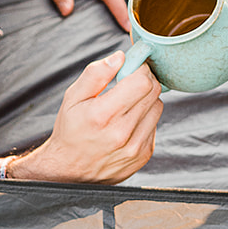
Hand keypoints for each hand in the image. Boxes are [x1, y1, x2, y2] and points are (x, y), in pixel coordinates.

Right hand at [9, 51, 162, 183]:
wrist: (69, 171)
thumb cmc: (70, 131)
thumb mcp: (73, 97)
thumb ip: (96, 74)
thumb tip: (120, 57)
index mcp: (103, 115)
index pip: (142, 82)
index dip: (139, 69)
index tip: (131, 68)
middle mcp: (122, 134)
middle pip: (153, 92)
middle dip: (144, 80)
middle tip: (129, 82)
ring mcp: (135, 147)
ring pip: (158, 107)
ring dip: (146, 99)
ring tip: (127, 103)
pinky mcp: (143, 155)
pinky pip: (155, 125)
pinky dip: (145, 117)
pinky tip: (128, 121)